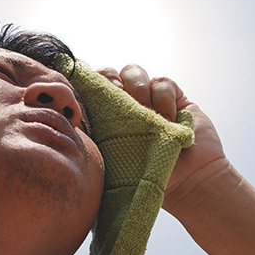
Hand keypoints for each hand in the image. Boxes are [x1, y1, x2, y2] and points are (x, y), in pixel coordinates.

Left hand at [96, 64, 228, 213]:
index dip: (85, 85)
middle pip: (107, 74)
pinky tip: (169, 118)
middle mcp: (124, 106)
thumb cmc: (147, 181)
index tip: (89, 96)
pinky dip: (163, 97)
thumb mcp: (110, 164)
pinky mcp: (173, 97)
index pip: (86, 91)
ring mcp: (149, 99)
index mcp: (103, 120)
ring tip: (149, 115)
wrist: (190, 183)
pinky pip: (161, 81)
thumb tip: (63, 124)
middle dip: (110, 80)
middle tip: (118, 96)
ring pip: (132, 71)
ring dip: (138, 89)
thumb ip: (92, 142)